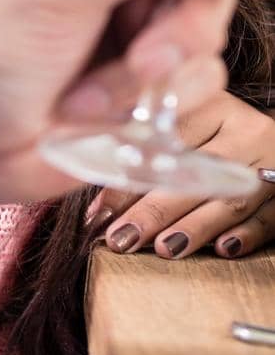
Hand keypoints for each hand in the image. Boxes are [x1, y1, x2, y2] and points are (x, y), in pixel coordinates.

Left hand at [89, 90, 274, 259]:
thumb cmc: (219, 132)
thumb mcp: (193, 118)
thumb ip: (153, 136)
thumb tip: (97, 180)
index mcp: (214, 105)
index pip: (167, 139)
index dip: (131, 174)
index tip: (100, 208)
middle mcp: (245, 132)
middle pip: (195, 174)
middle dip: (152, 210)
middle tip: (120, 237)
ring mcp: (270, 165)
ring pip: (229, 200)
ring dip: (193, 228)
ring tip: (160, 249)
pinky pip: (268, 219)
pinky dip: (245, 236)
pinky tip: (222, 250)